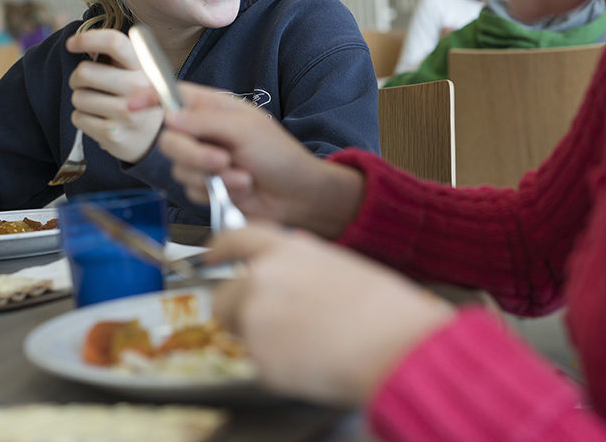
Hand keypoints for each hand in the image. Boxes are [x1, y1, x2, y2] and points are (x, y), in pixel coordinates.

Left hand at [66, 29, 164, 163]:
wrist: (152, 139)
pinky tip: (99, 120)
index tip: (71, 44)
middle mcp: (139, 88)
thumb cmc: (137, 98)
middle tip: (84, 83)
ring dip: (81, 100)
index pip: (114, 43)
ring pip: (78, 97)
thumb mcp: (136, 73)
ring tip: (98, 105)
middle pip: (85, 72)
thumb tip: (80, 42)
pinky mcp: (113, 134)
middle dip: (77, 77)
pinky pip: (78, 118)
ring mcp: (127, 114)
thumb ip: (115, 56)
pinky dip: (82, 118)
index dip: (87, 39)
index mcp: (145, 67)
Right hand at [130, 82, 363, 237]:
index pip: (172, 95)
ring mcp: (203, 160)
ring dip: (212, 176)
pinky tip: (240, 189)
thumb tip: (169, 116)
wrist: (296, 195)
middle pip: (169, 139)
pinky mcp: (205, 186)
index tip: (132, 104)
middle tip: (222, 160)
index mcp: (212, 108)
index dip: (149, 97)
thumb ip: (204, 121)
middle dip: (195, 154)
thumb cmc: (279, 155)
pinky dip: (215, 192)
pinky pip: (191, 190)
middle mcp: (203, 132)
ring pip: (179, 168)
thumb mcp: (244, 128)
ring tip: (242, 176)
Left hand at [210, 224, 455, 404]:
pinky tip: (311, 363)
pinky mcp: (261, 359)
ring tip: (301, 344)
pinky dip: (277, 366)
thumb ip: (304, 260)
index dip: (219, 249)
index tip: (212, 257)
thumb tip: (291, 256)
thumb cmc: (381, 307)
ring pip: (238, 331)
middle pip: (223, 295)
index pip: (234, 239)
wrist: (393, 345)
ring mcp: (257, 319)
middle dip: (234, 310)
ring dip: (256, 337)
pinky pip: (258, 363)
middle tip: (263, 324)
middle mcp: (261, 280)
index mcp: (284, 251)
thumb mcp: (340, 265)